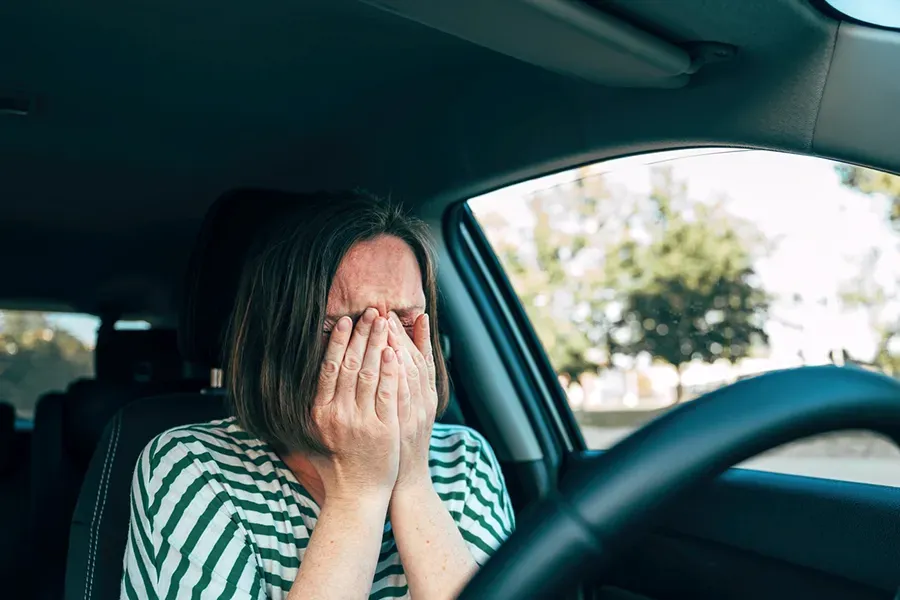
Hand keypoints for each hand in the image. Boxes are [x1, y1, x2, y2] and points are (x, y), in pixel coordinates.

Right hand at [309, 308, 400, 505]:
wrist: (358, 494)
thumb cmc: (337, 463)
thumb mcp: (316, 433)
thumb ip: (313, 406)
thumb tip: (305, 376)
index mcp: (319, 412)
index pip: (327, 369)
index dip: (337, 342)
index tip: (345, 322)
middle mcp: (337, 415)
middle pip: (349, 364)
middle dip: (361, 335)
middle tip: (371, 312)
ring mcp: (360, 422)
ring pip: (369, 373)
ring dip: (378, 343)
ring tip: (385, 322)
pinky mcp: (383, 429)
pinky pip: (387, 392)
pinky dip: (390, 369)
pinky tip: (394, 351)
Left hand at [387, 311, 437, 491]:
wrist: (403, 485)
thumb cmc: (400, 449)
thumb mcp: (407, 416)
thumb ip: (402, 391)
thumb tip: (393, 362)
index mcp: (427, 399)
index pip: (423, 360)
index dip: (416, 336)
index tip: (406, 315)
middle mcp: (423, 404)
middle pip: (414, 361)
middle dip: (399, 335)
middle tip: (386, 313)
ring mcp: (413, 415)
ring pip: (407, 372)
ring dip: (395, 347)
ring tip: (384, 324)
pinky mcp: (399, 426)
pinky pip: (397, 394)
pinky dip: (394, 374)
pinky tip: (387, 355)